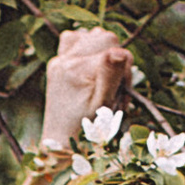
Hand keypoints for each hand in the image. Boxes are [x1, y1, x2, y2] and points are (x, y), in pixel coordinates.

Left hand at [8, 27, 134, 184]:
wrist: (58, 148)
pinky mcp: (57, 64)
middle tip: (113, 90)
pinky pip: (74, 39)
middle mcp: (65, 60)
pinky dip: (85, 48)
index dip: (127, 73)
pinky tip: (89, 69)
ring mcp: (59, 60)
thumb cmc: (84, 134)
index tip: (121, 96)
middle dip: (116, 61)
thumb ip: (110, 76)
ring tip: (102, 80)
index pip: (117, 51)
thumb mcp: (102, 107)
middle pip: (105, 38)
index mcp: (77, 69)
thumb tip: (119, 51)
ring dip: (102, 53)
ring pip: (92, 36)